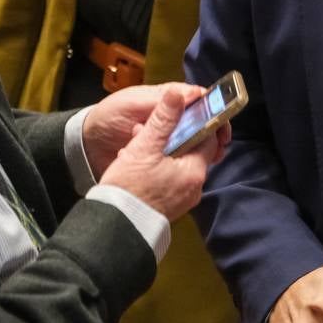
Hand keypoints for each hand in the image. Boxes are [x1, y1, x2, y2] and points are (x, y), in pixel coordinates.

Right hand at [97, 84, 227, 220]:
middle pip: (190, 151)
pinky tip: (135, 167)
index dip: (193, 121)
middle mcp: (194, 187)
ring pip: (177, 165)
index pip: (208, 138)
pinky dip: (156, 170)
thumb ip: (163, 119)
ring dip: (158, 153)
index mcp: (194, 171)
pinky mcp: (170, 207)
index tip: (177, 114)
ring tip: (134, 149)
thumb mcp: (145, 147)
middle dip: (168, 138)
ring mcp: (183, 200)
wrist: (114, 228)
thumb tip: (177, 94)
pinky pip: (168, 181)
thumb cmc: (129, 187)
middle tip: (144, 133)